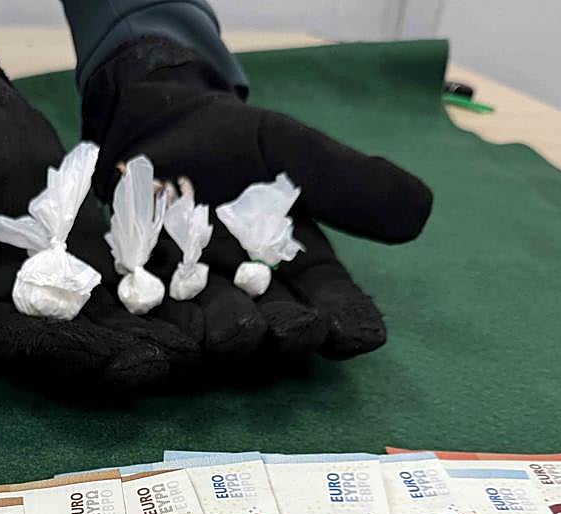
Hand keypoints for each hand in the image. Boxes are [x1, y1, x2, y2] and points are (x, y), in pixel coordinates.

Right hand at [0, 29, 196, 386]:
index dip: (76, 358)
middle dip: (132, 354)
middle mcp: (26, 311)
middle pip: (82, 345)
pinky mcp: (98, 266)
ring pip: (117, 323)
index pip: (28, 347)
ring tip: (210, 337)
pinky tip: (215, 298)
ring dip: (162, 333)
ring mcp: (66, 291)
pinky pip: (136, 285)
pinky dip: (172, 296)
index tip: (123, 363)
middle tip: (183, 357)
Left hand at [82, 37, 433, 360]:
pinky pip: (144, 320)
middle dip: (283, 333)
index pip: (330, 302)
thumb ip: (347, 182)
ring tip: (230, 338)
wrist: (160, 127)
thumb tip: (422, 210)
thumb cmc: (236, 143)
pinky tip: (154, 338)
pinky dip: (149, 331)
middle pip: (271, 327)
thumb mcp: (295, 152)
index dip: (346, 319)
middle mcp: (249, 299)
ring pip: (209, 329)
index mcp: (297, 271)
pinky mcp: (138, 297)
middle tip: (293, 333)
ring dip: (220, 337)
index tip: (360, 334)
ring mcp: (193, 303)